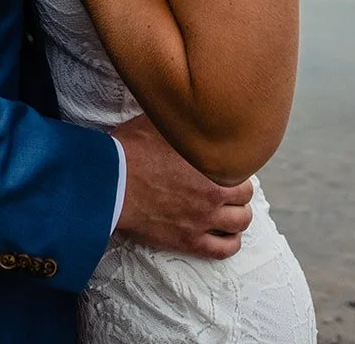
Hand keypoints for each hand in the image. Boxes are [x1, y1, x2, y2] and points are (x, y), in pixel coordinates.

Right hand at [113, 114, 253, 258]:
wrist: (109, 184)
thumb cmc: (130, 151)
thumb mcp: (158, 122)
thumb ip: (179, 118)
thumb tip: (186, 105)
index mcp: (210, 164)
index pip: (242, 169)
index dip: (235, 167)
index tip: (225, 166)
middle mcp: (212, 194)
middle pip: (245, 198)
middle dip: (239, 192)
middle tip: (228, 188)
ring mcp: (201, 220)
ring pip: (239, 224)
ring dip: (238, 217)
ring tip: (229, 212)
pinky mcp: (187, 241)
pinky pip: (222, 250)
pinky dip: (229, 244)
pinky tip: (226, 237)